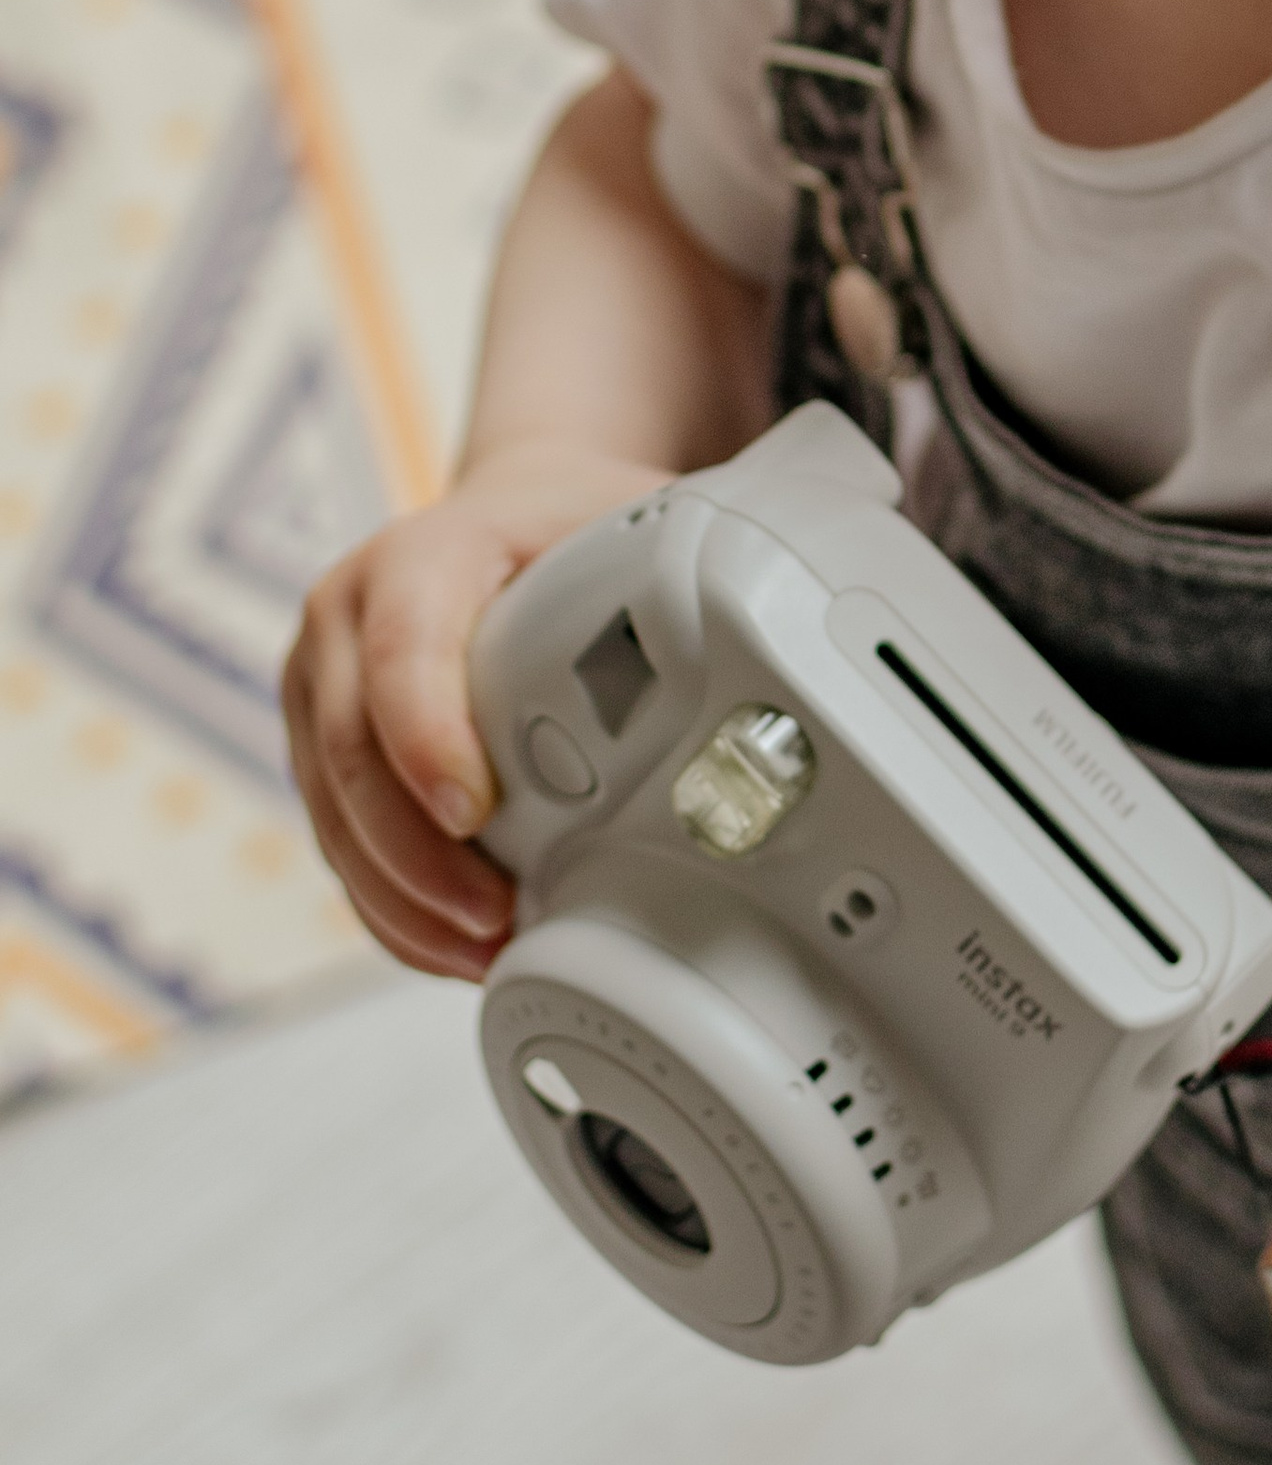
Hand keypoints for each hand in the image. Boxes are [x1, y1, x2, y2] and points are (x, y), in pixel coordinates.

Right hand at [283, 443, 667, 978]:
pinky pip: (338, 845)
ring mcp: (318, 685)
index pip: (402, 649)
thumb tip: (761, 642)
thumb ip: (673, 568)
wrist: (507, 516)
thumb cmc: (567, 526)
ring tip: (486, 949)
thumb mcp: (620, 517)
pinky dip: (394, 906)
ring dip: (405, 900)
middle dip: (417, 856)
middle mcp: (345, 616)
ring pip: (334, 817)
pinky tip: (454, 946)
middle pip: (350, 754)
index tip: (477, 813)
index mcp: (417, 554)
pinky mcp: (316, 747)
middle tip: (495, 918)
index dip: (429, 737)